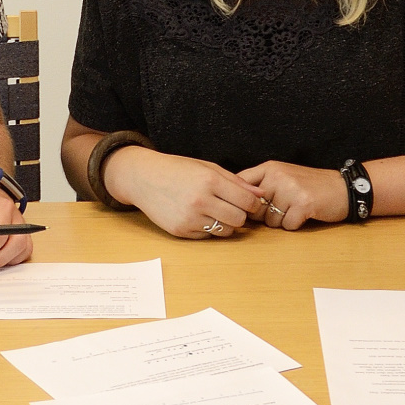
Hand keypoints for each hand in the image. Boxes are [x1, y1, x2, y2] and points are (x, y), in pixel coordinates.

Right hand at [106, 148, 263, 238]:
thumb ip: (235, 181)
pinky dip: (207, 228)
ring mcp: (190, 218)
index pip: (247, 201)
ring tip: (215, 211)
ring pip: (225, 231)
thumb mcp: (207, 167)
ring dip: (225, 223)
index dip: (253, 203)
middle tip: (232, 207)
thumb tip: (260, 194)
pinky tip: (198, 215)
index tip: (250, 202)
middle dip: (240, 215)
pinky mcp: (180, 230)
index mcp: (210, 181)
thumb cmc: (178, 169)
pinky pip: (207, 236)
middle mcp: (200, 201)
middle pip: (239, 219)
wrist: (144, 178)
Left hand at [238, 161, 347, 230]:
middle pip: (255, 209)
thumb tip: (235, 203)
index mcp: (270, 168)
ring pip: (270, 221)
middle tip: (285, 208)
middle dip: (266, 215)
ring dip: (282, 221)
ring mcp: (291, 189)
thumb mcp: (283, 176)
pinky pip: (287, 226)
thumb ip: (261, 185)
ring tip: (296, 209)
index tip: (250, 208)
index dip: (241, 201)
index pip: (241, 184)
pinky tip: (305, 214)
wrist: (343, 188)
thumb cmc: (311, 186)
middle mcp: (278, 176)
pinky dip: (295, 225)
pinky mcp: (303, 204)